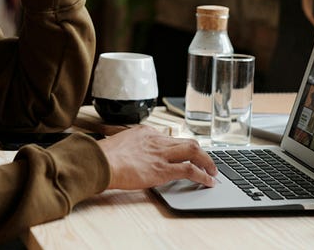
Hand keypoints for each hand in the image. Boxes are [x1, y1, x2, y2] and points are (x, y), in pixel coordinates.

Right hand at [97, 126, 217, 189]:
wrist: (100, 162)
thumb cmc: (103, 156)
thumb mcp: (118, 143)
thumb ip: (130, 146)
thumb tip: (131, 155)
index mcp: (145, 132)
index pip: (169, 138)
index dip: (180, 148)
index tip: (185, 155)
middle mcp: (156, 140)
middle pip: (187, 142)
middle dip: (201, 152)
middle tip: (207, 162)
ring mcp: (161, 154)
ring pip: (194, 151)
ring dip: (207, 162)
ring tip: (213, 171)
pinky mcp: (162, 169)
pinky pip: (190, 170)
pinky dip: (203, 175)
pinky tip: (208, 182)